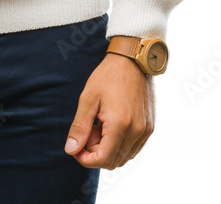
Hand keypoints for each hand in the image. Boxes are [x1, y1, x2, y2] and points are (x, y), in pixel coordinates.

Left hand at [64, 52, 154, 168]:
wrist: (132, 59)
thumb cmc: (108, 76)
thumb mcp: (88, 98)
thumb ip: (80, 127)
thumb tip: (71, 150)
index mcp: (119, 125)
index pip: (103, 160)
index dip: (86, 159)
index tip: (76, 147)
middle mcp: (136, 131)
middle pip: (113, 162)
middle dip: (96, 153)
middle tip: (89, 130)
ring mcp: (146, 130)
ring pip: (124, 157)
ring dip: (109, 149)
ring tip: (100, 125)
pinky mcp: (150, 127)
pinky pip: (134, 148)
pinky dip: (120, 145)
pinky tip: (112, 125)